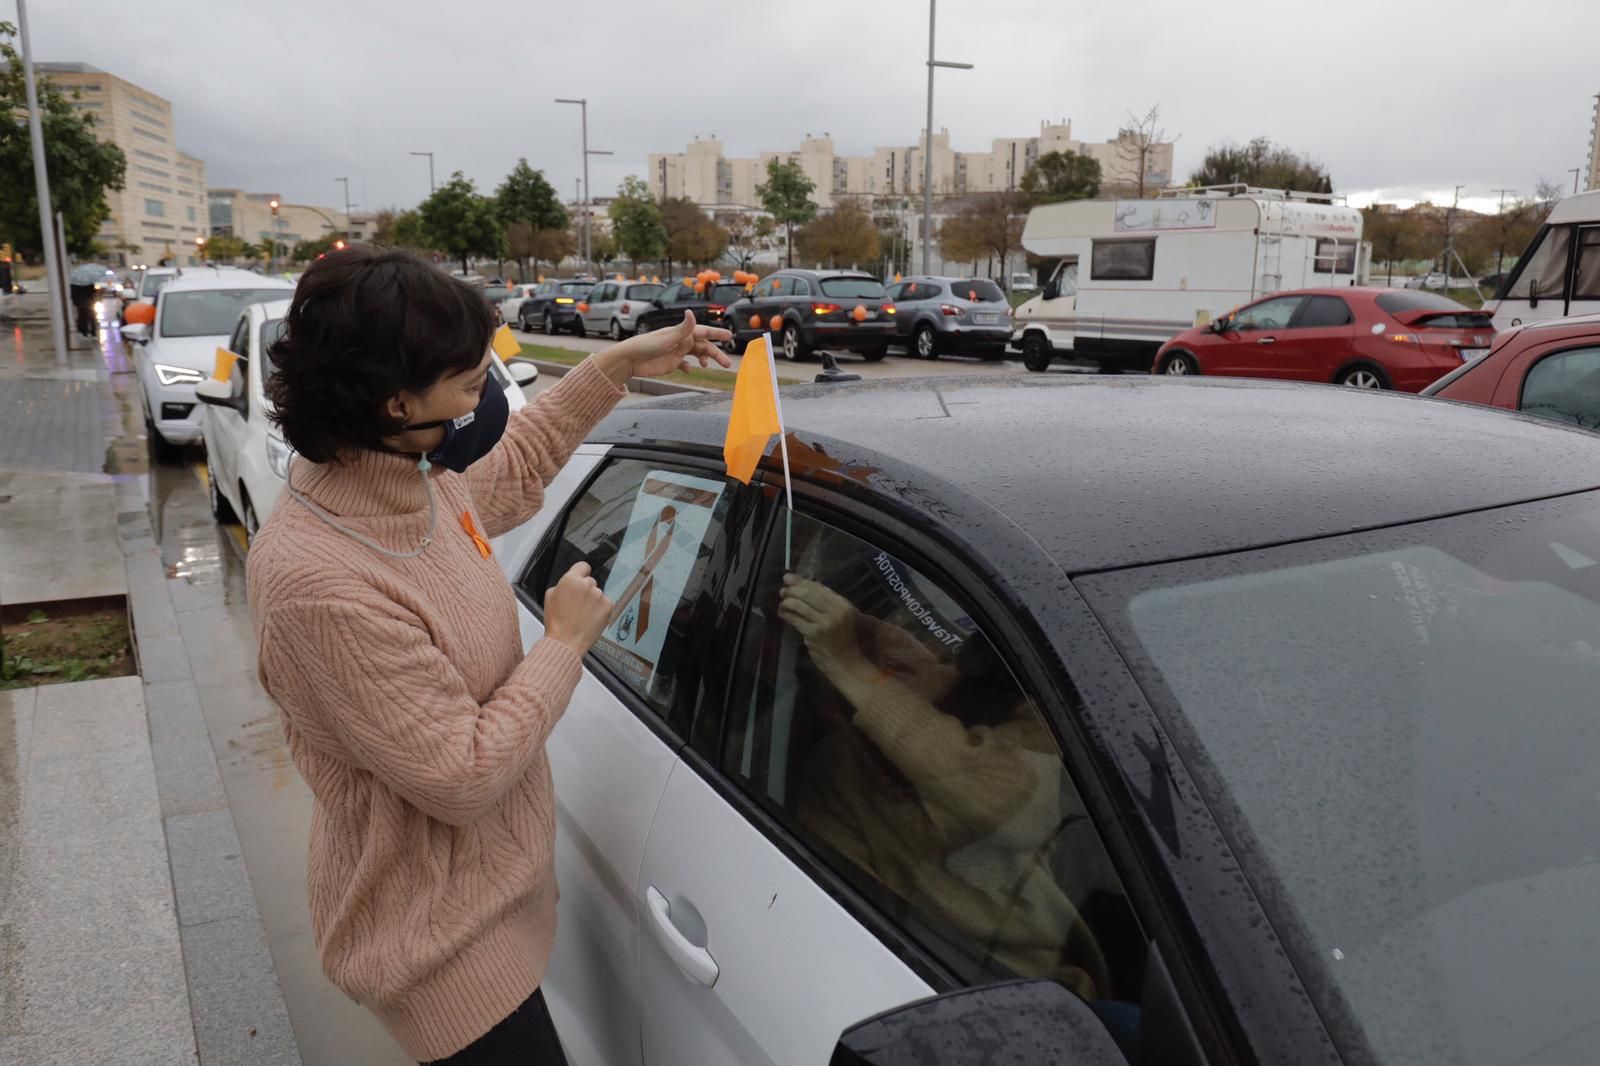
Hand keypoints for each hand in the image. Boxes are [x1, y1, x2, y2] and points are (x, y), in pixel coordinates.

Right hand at [544, 561, 612, 654]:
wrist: (566, 642)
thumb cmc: (556, 622)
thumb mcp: (550, 596)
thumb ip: (562, 584)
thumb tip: (570, 583)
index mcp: (571, 579)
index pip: (583, 566)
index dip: (580, 573)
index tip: (580, 579)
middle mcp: (588, 585)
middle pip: (590, 582)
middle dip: (585, 590)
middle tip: (577, 605)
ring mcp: (599, 595)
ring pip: (597, 594)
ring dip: (592, 601)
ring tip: (582, 615)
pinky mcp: (608, 606)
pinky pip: (605, 603)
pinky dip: (600, 610)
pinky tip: (590, 618)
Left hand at [597, 310, 732, 384]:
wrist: (630, 360)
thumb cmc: (647, 346)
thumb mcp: (667, 338)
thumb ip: (683, 328)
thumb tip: (691, 312)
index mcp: (682, 333)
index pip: (704, 332)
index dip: (716, 333)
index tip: (729, 335)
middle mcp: (682, 341)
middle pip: (704, 346)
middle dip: (716, 353)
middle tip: (727, 364)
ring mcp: (677, 352)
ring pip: (697, 355)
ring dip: (705, 360)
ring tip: (707, 366)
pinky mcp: (672, 363)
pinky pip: (685, 365)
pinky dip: (689, 367)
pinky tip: (689, 370)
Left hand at [778, 574, 867, 675]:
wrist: (847, 663)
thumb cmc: (843, 641)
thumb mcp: (840, 618)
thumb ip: (827, 604)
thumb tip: (804, 587)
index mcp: (843, 605)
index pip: (820, 588)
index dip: (802, 581)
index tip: (790, 578)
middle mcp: (835, 611)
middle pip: (809, 593)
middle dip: (793, 589)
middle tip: (783, 589)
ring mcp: (825, 622)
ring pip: (800, 605)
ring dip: (787, 601)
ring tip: (782, 602)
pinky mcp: (814, 634)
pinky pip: (795, 619)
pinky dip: (786, 614)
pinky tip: (782, 613)